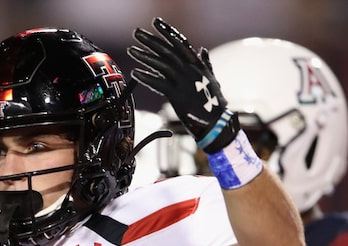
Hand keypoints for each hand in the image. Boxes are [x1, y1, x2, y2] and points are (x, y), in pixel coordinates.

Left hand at [128, 18, 236, 152]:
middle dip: (150, 40)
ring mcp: (183, 82)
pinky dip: (146, 77)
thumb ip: (205, 64)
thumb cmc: (214, 103)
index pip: (180, 42)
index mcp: (197, 64)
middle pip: (167, 50)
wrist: (216, 122)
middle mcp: (190, 70)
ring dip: (144, 56)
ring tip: (131, 50)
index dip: (167, 31)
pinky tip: (135, 72)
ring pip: (161, 65)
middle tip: (136, 32)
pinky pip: (158, 84)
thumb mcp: (212, 79)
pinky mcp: (177, 95)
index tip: (155, 22)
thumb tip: (202, 50)